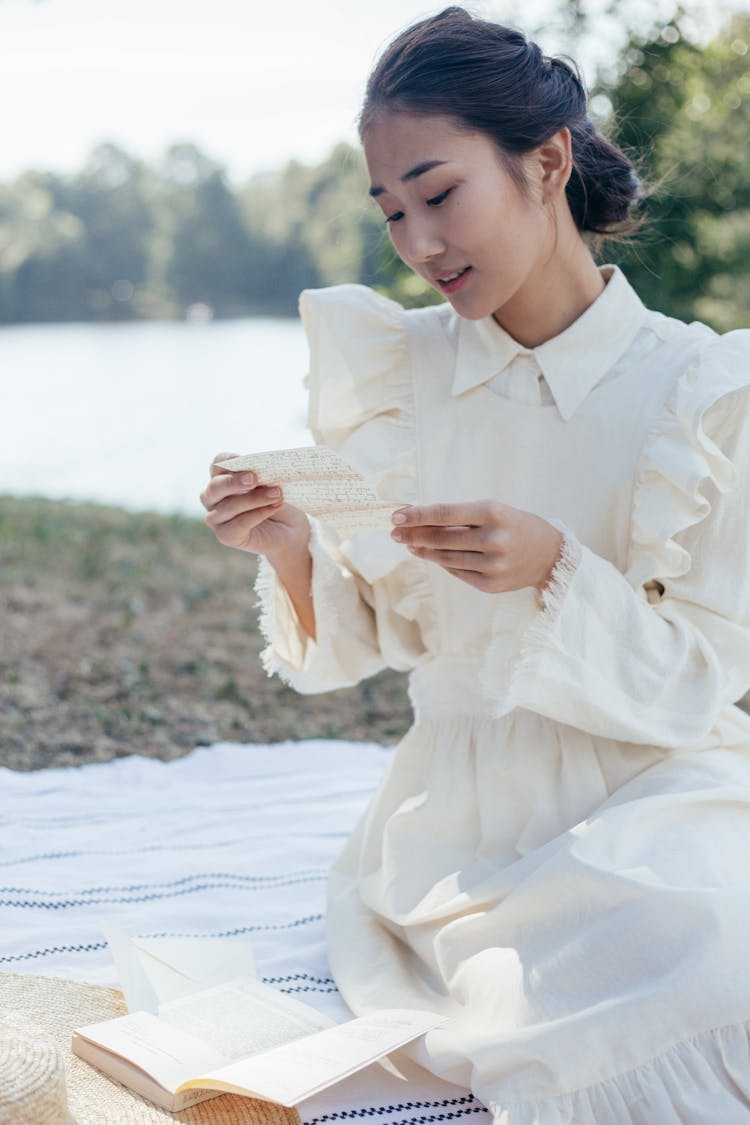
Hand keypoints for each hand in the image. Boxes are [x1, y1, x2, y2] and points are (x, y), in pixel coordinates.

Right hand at [200, 452, 309, 560]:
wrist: (291, 528)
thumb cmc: (277, 499)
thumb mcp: (272, 482)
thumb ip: (262, 474)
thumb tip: (260, 469)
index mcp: (222, 477)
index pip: (218, 464)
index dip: (229, 460)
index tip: (245, 461)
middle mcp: (213, 497)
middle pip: (216, 486)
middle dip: (234, 481)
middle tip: (254, 478)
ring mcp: (216, 518)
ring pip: (229, 506)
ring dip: (254, 499)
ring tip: (277, 494)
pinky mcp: (225, 536)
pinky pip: (239, 524)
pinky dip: (258, 514)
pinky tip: (274, 507)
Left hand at [390, 500, 563, 593]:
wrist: (550, 555)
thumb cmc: (516, 526)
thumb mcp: (493, 512)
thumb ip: (460, 517)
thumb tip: (418, 521)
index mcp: (494, 513)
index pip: (446, 513)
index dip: (418, 515)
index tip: (396, 516)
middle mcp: (494, 540)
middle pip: (441, 539)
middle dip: (413, 535)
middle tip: (395, 532)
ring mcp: (493, 566)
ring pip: (445, 558)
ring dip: (423, 551)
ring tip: (409, 544)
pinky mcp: (491, 585)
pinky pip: (457, 572)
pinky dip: (442, 563)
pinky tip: (431, 556)